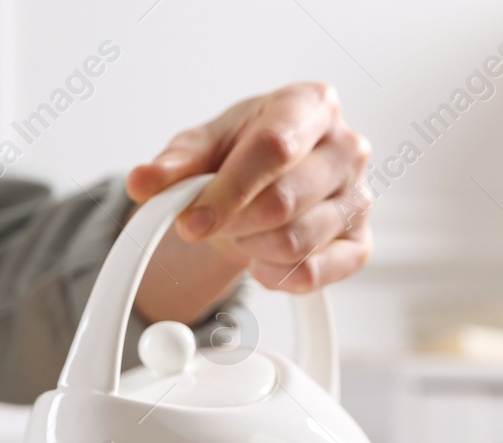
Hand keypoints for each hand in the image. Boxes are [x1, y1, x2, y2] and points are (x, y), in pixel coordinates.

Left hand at [130, 83, 372, 324]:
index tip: (189, 222)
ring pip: (294, 244)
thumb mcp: (199, 149)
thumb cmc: (238, 154)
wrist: (263, 183)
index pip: (274, 149)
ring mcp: (360, 198)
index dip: (227, 192)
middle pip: (284, 202)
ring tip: (238, 231)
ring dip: (248, 247)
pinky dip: (271, 276)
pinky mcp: (360, 244)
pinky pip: (310, 276)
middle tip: (209, 223)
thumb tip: (142, 183)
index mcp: (311, 106)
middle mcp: (346, 148)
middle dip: (232, 224)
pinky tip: (258, 257)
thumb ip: (172, 166)